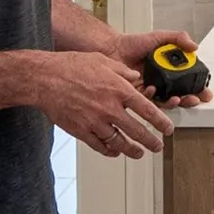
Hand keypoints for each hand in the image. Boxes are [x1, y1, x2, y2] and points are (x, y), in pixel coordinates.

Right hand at [32, 49, 174, 159]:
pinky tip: (115, 151)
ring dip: (132, 150)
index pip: (147, 110)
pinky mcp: (81, 131)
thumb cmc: (71, 66)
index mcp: (118, 90)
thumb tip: (136, 77)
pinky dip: (110, 151)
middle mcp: (110, 108)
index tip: (168, 129)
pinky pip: (100, 146)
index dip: (161, 122)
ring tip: (139, 153)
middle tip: (157, 146)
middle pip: (137, 131)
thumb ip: (122, 71)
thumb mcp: (103, 61)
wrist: (45, 79)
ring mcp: (95, 122)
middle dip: (151, 142)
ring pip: (120, 142)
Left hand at [106, 29, 213, 107]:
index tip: (205, 90)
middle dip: (189, 98)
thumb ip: (178, 38)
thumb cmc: (131, 43)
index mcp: (168, 67)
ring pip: (165, 100)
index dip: (197, 86)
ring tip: (177, 99)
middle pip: (179, 93)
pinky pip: (147, 99)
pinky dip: (152, 96)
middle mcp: (161, 79)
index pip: (187, 79)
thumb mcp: (159, 37)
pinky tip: (153, 90)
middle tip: (194, 99)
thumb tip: (194, 46)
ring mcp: (150, 87)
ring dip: (173, 102)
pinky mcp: (137, 94)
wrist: (111, 48)